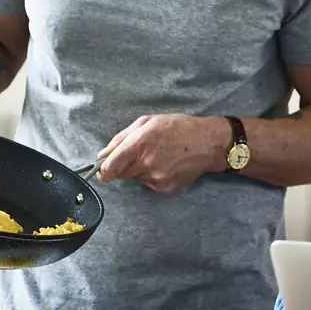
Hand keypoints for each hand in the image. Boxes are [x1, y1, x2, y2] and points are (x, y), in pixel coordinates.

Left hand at [96, 114, 225, 193]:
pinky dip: (152, 175)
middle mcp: (146, 163)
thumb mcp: (148, 122)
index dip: (102, 169)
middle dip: (124, 165)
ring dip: (139, 169)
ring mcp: (156, 178)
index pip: (110, 167)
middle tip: (139, 153)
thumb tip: (103, 154)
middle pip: (120, 174)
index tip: (102, 169)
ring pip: (135, 178)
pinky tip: (166, 164)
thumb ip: (122, 138)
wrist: (208, 143)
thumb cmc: (179, 127)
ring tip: (157, 156)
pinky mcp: (164, 187)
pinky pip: (149, 183)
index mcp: (140, 143)